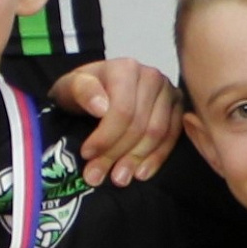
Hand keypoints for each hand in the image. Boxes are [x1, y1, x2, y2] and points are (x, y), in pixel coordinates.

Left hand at [48, 56, 176, 182]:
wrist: (96, 90)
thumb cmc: (82, 91)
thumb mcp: (69, 87)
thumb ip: (81, 91)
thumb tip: (101, 108)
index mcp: (126, 68)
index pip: (123, 110)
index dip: (105, 137)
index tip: (87, 155)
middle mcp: (152, 77)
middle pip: (139, 124)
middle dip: (116, 154)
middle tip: (97, 176)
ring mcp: (168, 92)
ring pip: (157, 134)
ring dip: (136, 159)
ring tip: (118, 178)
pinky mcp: (177, 108)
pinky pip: (172, 137)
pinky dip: (157, 158)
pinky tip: (141, 173)